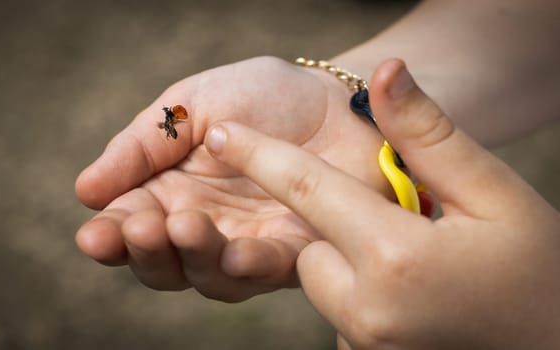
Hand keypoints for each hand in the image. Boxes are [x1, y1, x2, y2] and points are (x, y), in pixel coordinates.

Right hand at [75, 56, 389, 300]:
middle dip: (147, 251)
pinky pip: (267, 271)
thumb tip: (86, 191)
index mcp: (172, 191)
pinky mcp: (294, 252)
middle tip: (142, 226)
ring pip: (208, 276)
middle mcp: (205, 226)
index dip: (110, 235)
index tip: (96, 235)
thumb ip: (142, 146)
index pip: (129, 224)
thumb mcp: (192, 105)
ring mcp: (247, 242)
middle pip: (163, 262)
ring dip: (193, 258)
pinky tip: (235, 253)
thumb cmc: (263, 97)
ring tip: (185, 225)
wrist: (337, 100)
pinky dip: (248, 266)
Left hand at [204, 59, 559, 346]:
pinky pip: (340, 312)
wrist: (555, 343)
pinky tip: (408, 293)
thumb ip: (429, 134)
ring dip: (347, 260)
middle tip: (393, 222)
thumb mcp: (491, 191)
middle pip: (308, 246)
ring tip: (409, 260)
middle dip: (331, 225)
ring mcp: (366, 343)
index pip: (306, 191)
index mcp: (396, 256)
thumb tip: (386, 73)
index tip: (222, 133)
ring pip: (320, 280)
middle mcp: (368, 310)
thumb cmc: (537, 267)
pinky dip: (360, 294)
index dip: (260, 155)